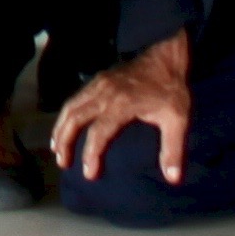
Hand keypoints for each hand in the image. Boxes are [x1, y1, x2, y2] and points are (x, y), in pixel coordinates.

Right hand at [52, 40, 192, 189]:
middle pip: (75, 117)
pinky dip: (65, 115)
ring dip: (60, 128)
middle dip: (65, 141)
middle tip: (62, 163)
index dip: (91, 154)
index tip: (89, 174)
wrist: (165, 57)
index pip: (99, 132)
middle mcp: (104, 93)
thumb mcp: (178, 120)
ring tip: (56, 149)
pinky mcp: (97, 80)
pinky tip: (64, 127)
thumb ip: (173, 150)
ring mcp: (98, 84)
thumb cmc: (171, 91)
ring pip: (70, 106)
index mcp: (122, 104)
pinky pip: (74, 99)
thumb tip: (173, 179)